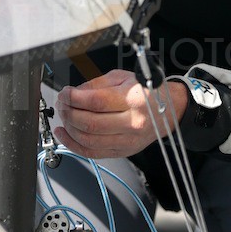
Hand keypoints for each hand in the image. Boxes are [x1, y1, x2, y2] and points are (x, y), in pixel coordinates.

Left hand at [53, 69, 187, 159]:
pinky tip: (64, 134)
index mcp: (134, 100)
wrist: (168, 111)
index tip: (65, 93)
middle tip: (62, 104)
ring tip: (63, 117)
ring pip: (89, 140)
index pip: (96, 102)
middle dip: (68, 113)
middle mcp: (132, 123)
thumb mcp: (123, 78)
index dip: (74, 98)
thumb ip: (96, 85)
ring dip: (69, 129)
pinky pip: (92, 153)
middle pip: (90, 123)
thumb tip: (73, 94)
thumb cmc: (146, 92)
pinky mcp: (123, 152)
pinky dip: (73, 145)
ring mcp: (128, 141)